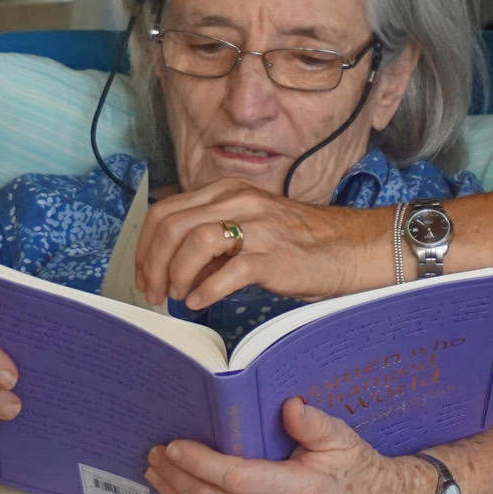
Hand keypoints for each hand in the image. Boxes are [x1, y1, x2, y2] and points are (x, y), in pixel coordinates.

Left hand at [134, 178, 379, 309]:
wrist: (349, 247)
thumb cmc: (297, 242)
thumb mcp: (249, 226)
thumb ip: (211, 239)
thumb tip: (172, 270)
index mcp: (229, 191)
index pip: (166, 211)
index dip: (145, 247)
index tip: (144, 274)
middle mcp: (240, 202)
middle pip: (172, 226)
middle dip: (152, 264)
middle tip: (154, 293)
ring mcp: (258, 227)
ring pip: (194, 243)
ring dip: (176, 275)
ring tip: (179, 296)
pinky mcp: (274, 256)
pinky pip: (228, 272)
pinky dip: (206, 290)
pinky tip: (201, 302)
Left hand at [144, 397, 433, 493]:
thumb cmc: (360, 473)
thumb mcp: (342, 438)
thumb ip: (312, 422)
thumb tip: (288, 403)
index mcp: (296, 490)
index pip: (233, 477)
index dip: (198, 462)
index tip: (174, 445)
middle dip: (177, 480)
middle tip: (157, 457)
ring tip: (161, 479)